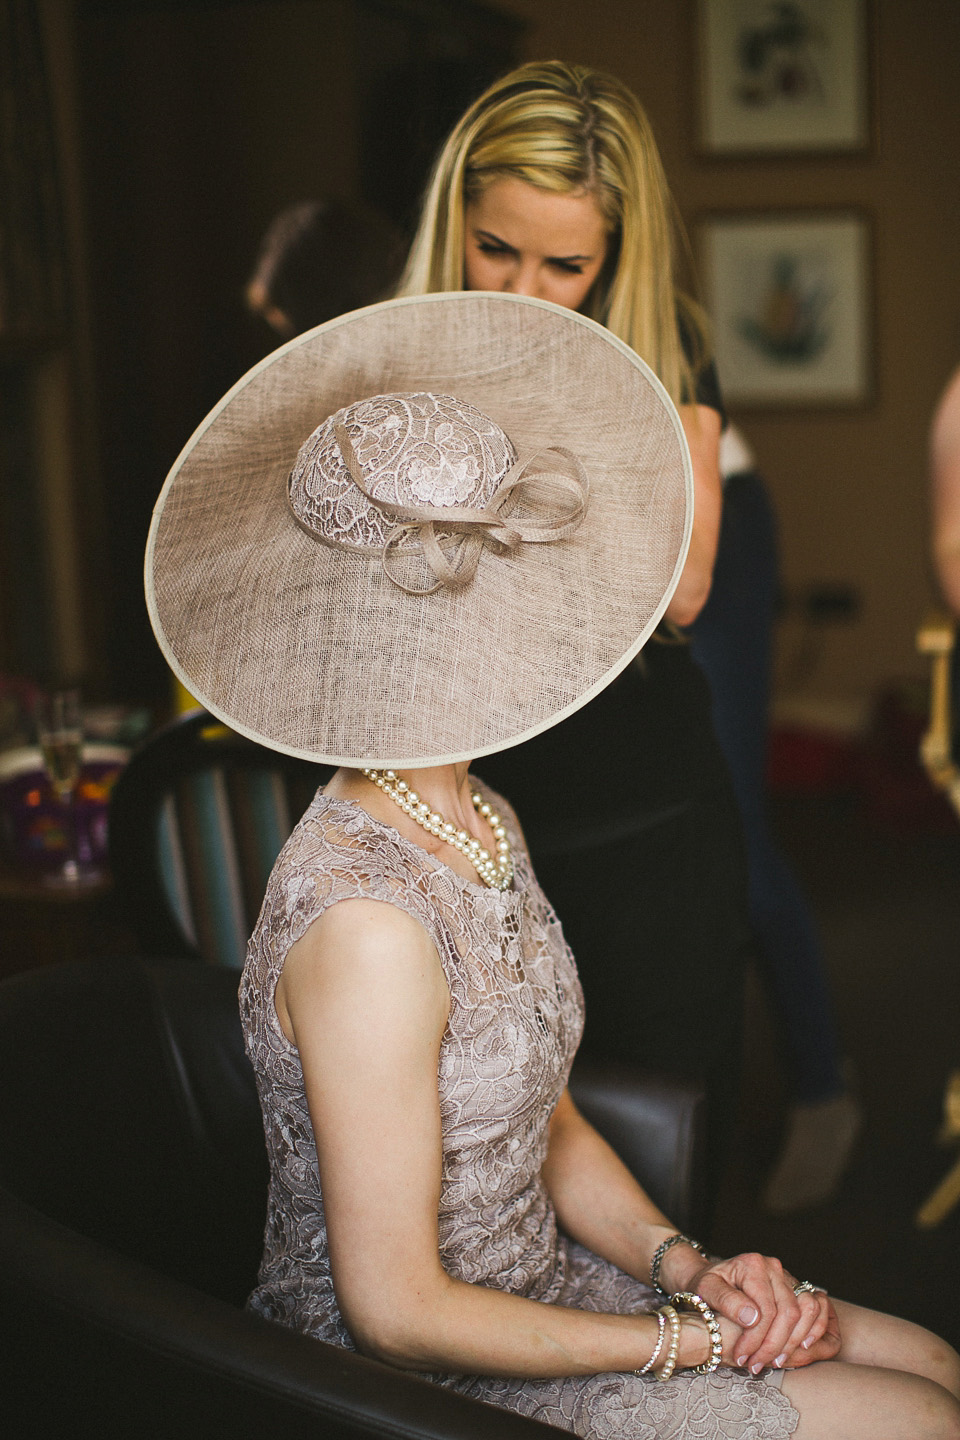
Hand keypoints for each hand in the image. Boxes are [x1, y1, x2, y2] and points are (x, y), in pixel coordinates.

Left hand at [673, 1252, 836, 1372]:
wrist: (712, 1278)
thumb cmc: (706, 1285)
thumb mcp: (706, 1289)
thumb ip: (726, 1301)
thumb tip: (752, 1318)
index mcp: (752, 1264)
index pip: (765, 1309)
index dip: (756, 1339)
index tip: (742, 1357)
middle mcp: (773, 1267)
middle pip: (788, 1312)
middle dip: (773, 1345)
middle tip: (756, 1366)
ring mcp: (786, 1276)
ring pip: (806, 1311)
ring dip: (794, 1341)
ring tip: (775, 1362)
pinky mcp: (794, 1288)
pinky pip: (815, 1307)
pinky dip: (814, 1328)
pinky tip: (801, 1348)